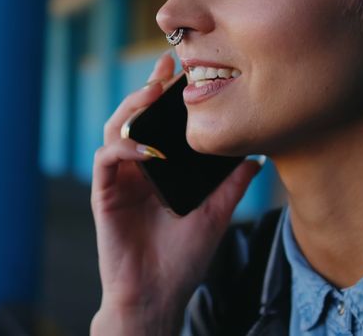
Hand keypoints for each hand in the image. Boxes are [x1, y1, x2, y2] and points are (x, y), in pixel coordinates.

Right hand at [90, 51, 262, 332]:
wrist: (159, 295)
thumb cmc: (183, 260)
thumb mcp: (216, 215)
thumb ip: (231, 185)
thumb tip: (258, 156)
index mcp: (159, 167)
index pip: (160, 121)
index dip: (167, 92)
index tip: (184, 69)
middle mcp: (136, 167)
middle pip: (135, 114)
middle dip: (148, 86)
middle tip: (166, 67)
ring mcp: (119, 178)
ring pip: (115, 127)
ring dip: (133, 107)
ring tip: (153, 93)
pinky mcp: (104, 194)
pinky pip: (106, 158)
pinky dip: (124, 146)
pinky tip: (146, 147)